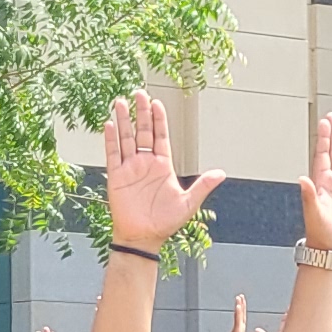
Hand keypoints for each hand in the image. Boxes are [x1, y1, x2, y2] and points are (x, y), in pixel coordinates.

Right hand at [96, 90, 222, 252]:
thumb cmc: (165, 223)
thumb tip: (222, 173)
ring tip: (119, 102)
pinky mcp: (116, 177)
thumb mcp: (188, 203)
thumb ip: (203, 185)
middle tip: (139, 93)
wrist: (143, 238)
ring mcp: (130, 168)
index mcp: (163, 166)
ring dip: (123, 120)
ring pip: (125, 138)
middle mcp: (145, 163)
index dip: (159, 120)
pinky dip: (111, 139)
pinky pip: (112, 154)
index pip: (160, 136)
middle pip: (142, 131)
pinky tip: (109, 125)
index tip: (157, 103)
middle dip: (141, 112)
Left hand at [301, 113, 331, 251]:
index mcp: (320, 182)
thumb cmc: (319, 231)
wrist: (328, 246)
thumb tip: (302, 180)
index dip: (324, 138)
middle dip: (331, 134)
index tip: (326, 122)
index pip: (322, 154)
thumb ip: (308, 195)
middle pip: (330, 151)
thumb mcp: (313, 212)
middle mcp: (328, 181)